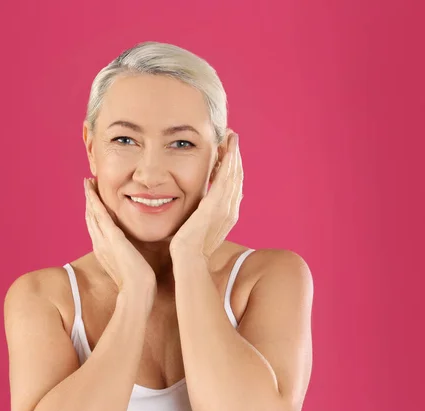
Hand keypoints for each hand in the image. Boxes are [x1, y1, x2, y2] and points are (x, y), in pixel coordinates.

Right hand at [84, 178, 155, 295]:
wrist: (137, 293)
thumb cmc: (138, 283)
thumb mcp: (132, 265)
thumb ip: (131, 255)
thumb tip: (139, 249)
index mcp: (104, 250)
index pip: (96, 226)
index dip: (93, 211)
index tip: (93, 198)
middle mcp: (100, 244)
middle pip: (90, 218)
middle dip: (88, 200)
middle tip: (87, 184)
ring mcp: (104, 241)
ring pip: (92, 214)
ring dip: (89, 197)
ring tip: (87, 182)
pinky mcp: (112, 238)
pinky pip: (100, 215)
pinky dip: (95, 201)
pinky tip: (93, 190)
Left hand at [169, 132, 242, 261]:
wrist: (187, 261)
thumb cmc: (187, 249)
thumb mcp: (197, 227)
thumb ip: (202, 214)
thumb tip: (201, 204)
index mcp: (227, 214)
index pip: (233, 184)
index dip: (232, 165)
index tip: (228, 149)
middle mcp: (231, 210)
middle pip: (237, 176)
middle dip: (235, 155)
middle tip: (231, 135)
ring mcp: (225, 208)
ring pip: (234, 175)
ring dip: (233, 154)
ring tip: (230, 136)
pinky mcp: (215, 206)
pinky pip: (225, 180)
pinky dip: (228, 164)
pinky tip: (226, 150)